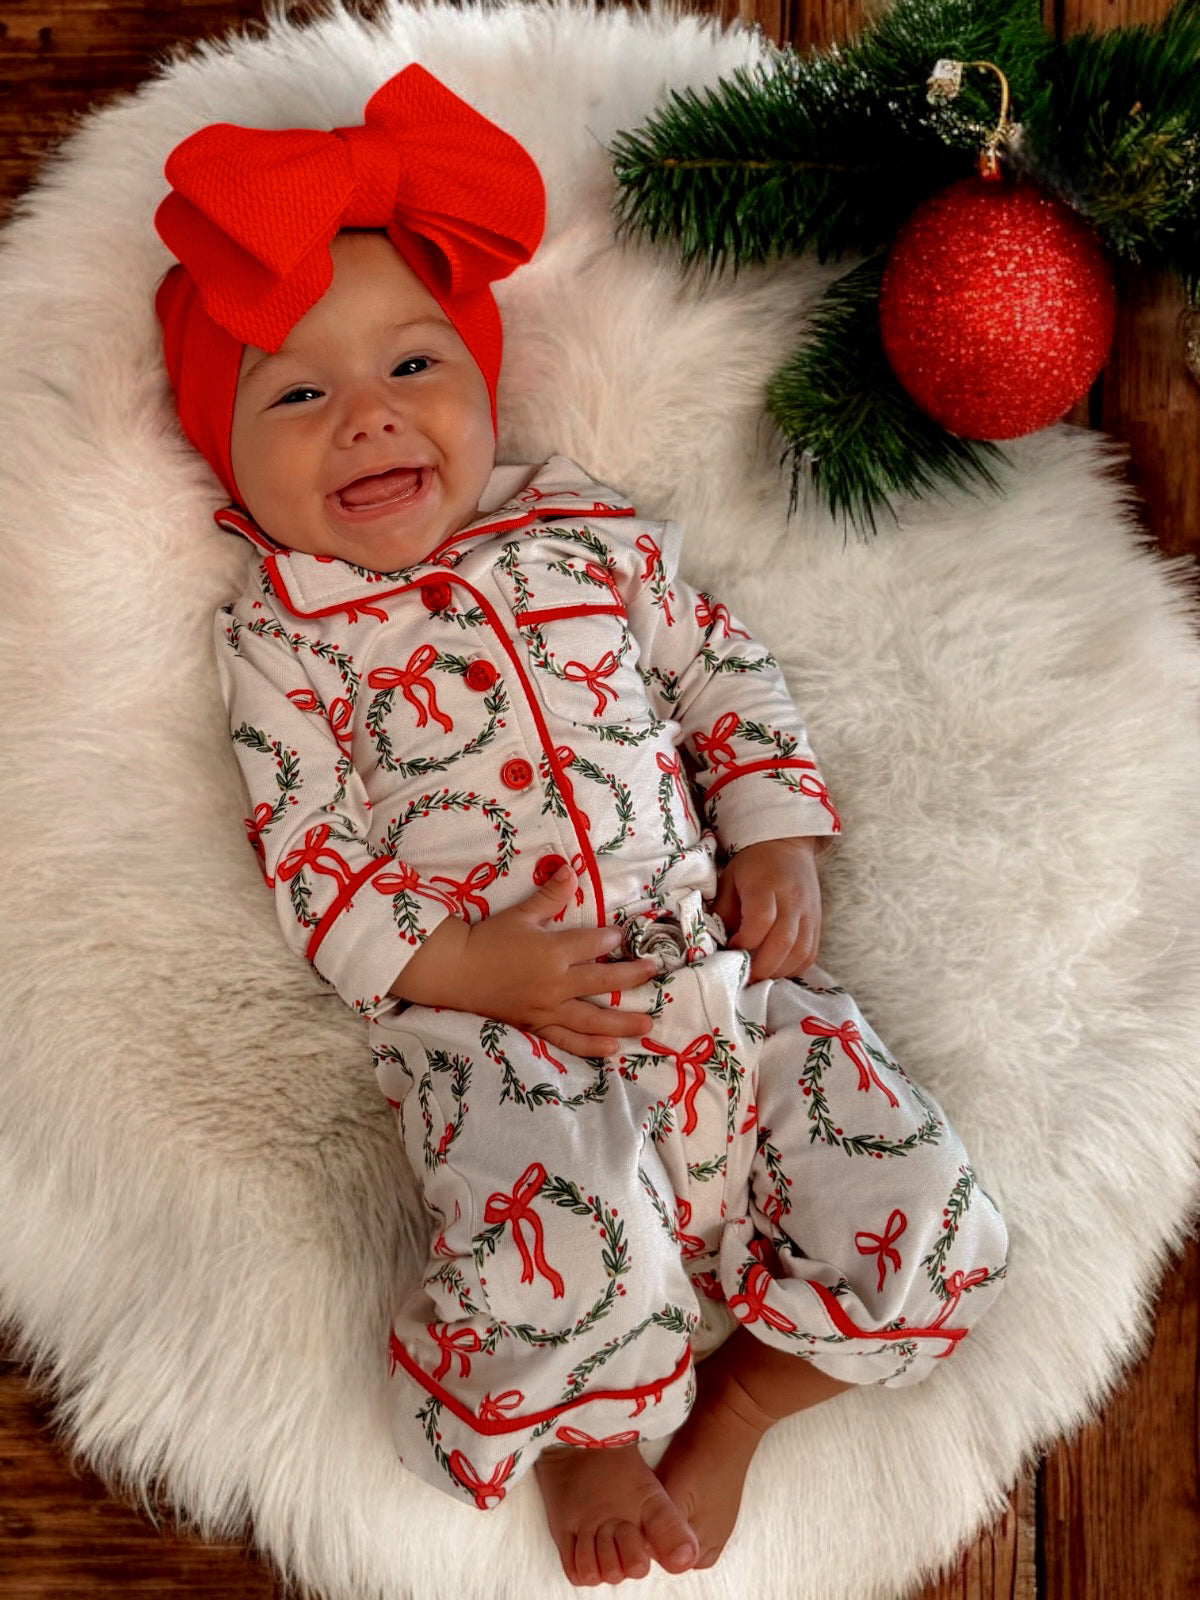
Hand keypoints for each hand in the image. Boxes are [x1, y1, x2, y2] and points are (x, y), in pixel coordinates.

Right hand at [390, 865, 655, 1057]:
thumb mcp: (520, 914)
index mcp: (552, 951)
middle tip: (654, 972)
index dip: (611, 938)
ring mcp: (547, 1009)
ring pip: (592, 1018)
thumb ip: (550, 894)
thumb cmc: (488, 939)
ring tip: (647, 1025)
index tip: (624, 936)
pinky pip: (567, 1040)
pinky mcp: (536, 1026)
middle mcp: (555, 983)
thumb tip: (570, 868)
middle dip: (632, 976)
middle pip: (603, 980)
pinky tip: (612, 1049)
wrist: (456, 971)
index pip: (592, 943)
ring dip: (622, 1021)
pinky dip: (590, 1046)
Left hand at [711, 837, 821, 981]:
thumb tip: (718, 945)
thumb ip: (723, 912)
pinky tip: (776, 970)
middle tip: (744, 977)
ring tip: (759, 977)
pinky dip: (793, 968)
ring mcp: (810, 913)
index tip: (730, 948)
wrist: (787, 845)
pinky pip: (810, 954)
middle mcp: (793, 900)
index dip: (744, 942)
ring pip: (801, 952)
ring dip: (778, 972)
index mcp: (767, 885)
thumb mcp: (729, 879)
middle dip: (761, 967)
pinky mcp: (817, 923)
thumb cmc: (752, 864)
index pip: (761, 920)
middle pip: (783, 942)